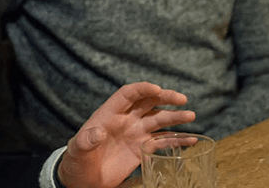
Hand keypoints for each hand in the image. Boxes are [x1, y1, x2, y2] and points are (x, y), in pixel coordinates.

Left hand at [57, 82, 195, 187]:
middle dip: (165, 97)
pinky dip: (177, 140)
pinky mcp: (142, 150)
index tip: (157, 89)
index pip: (128, 94)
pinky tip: (191, 139)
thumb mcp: (78, 150)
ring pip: (158, 120)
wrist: (82, 179)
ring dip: (174, 117)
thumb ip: (87, 140)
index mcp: (109, 113)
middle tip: (182, 98)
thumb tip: (98, 133)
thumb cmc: (77, 160)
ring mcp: (135, 134)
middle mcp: (125, 120)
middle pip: (148, 102)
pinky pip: (162, 142)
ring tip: (191, 116)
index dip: (142, 89)